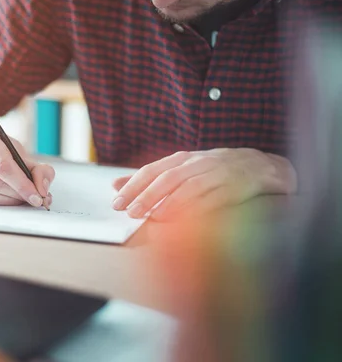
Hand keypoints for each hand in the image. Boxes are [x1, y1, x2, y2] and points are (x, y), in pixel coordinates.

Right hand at [0, 122, 53, 207]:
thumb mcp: (18, 150)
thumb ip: (37, 168)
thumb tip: (43, 189)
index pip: (4, 167)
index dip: (23, 185)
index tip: (38, 197)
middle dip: (19, 195)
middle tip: (34, 199)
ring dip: (9, 201)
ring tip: (22, 199)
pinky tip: (7, 197)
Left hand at [112, 148, 296, 219]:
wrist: (262, 167)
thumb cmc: (214, 170)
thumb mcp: (181, 169)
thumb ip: (149, 178)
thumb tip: (116, 184)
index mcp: (182, 159)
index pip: (152, 170)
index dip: (133, 186)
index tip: (117, 202)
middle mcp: (198, 162)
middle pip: (168, 178)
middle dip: (147, 195)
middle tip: (132, 212)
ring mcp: (218, 172)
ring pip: (190, 186)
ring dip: (171, 202)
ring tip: (155, 217)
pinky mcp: (236, 186)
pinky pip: (215, 197)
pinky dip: (199, 208)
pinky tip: (187, 219)